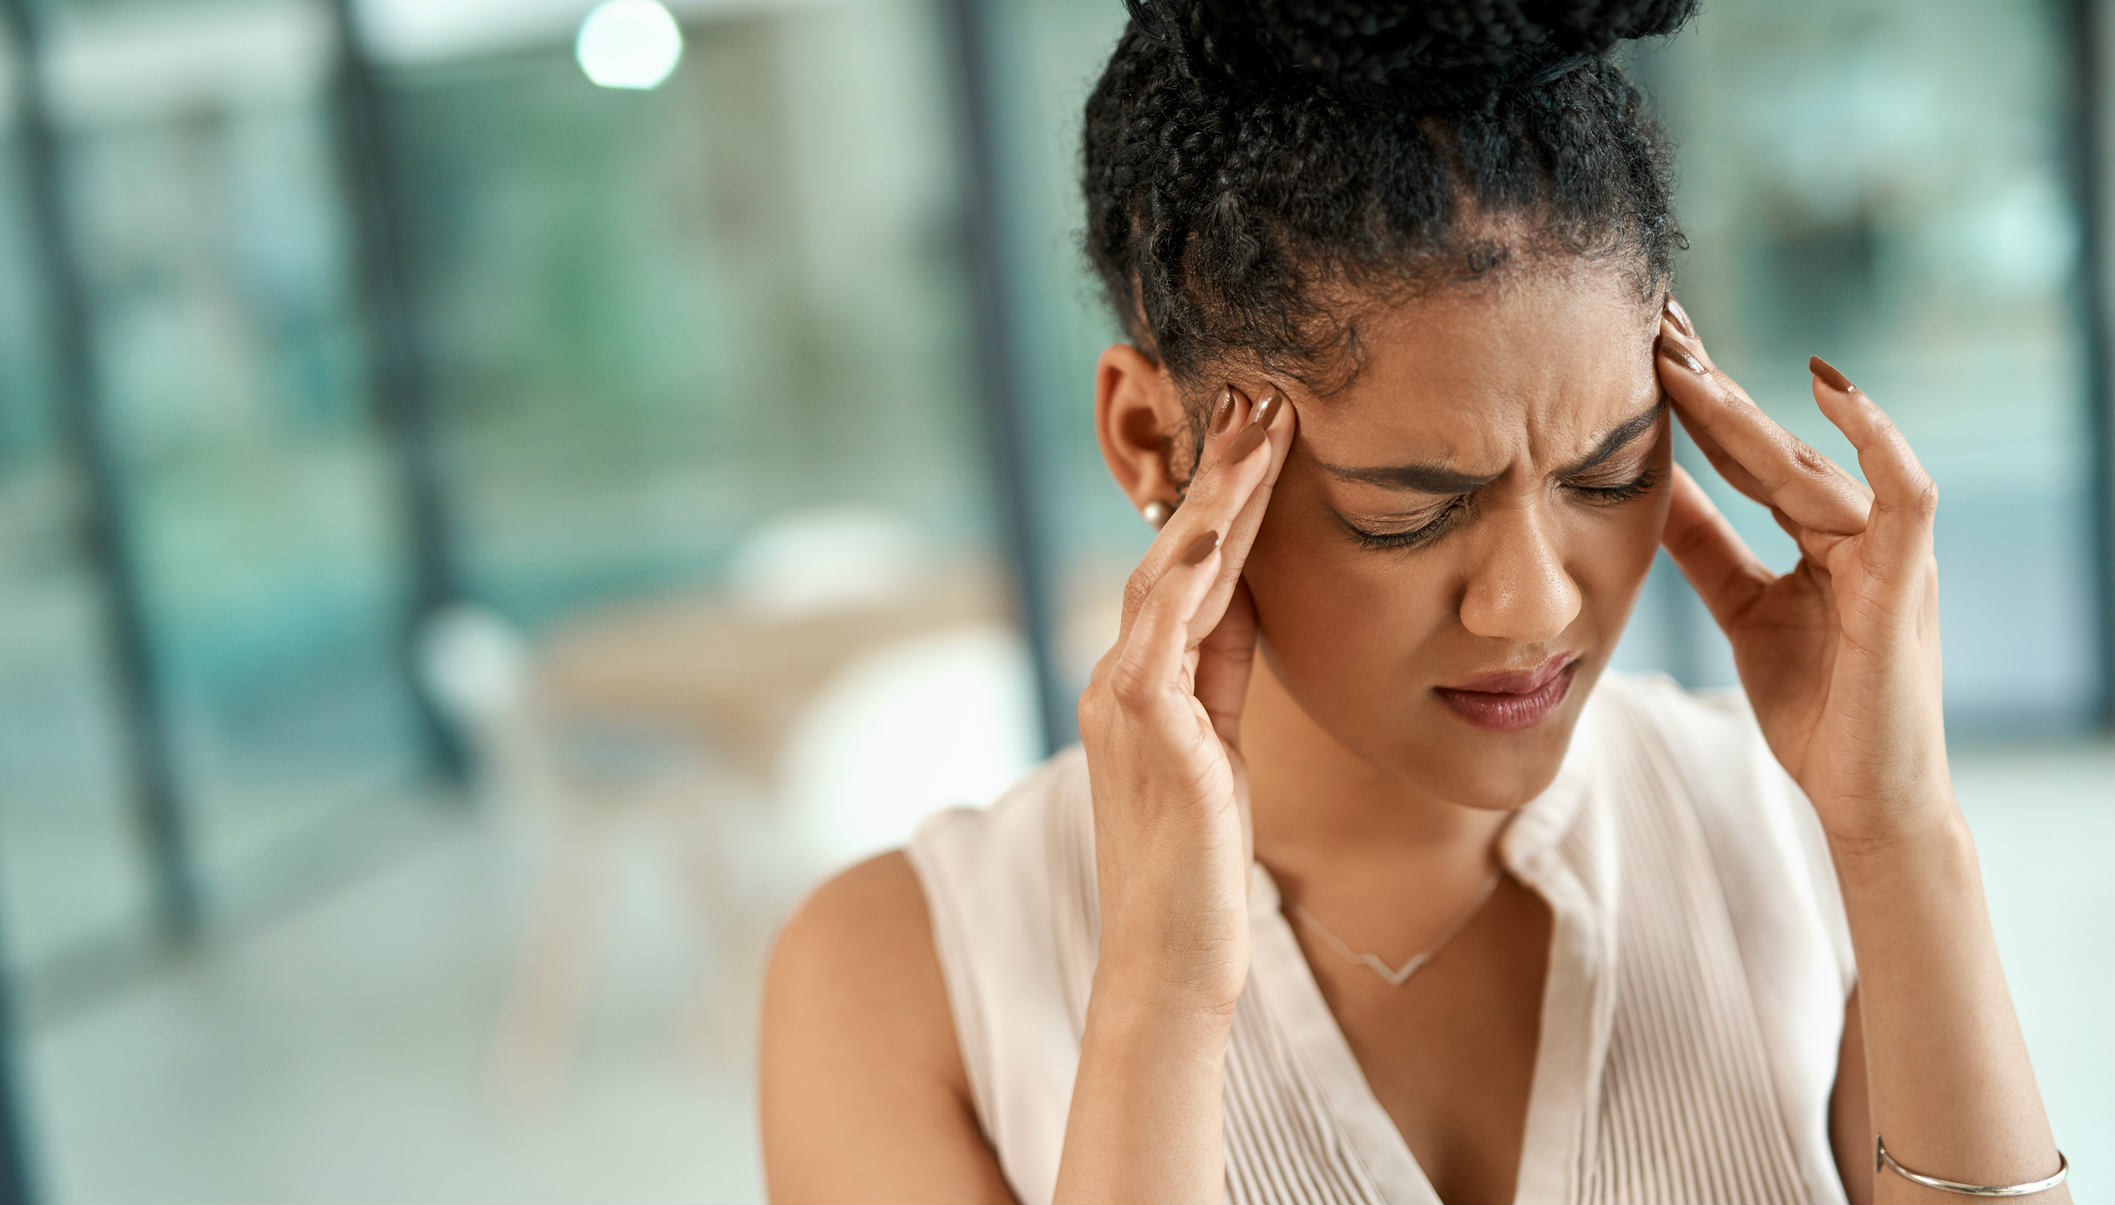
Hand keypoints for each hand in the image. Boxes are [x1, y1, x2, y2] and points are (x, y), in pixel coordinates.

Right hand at [1075, 384, 1294, 1016]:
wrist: (1167, 960)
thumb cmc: (1198, 869)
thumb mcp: (1221, 751)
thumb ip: (1226, 675)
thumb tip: (1252, 598)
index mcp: (1139, 685)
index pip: (1185, 570)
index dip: (1223, 497)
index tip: (1262, 430)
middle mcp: (1119, 677)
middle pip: (1173, 549)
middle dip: (1219, 468)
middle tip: (1261, 388)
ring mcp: (1124, 695)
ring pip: (1174, 565)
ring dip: (1221, 487)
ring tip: (1264, 416)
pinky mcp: (1145, 719)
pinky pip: (1174, 615)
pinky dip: (1204, 551)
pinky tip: (1239, 499)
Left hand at [1654, 299, 1952, 850]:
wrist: (1864, 796)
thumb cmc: (1817, 708)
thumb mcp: (1742, 608)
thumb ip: (1703, 544)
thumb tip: (1647, 483)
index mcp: (1817, 533)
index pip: (1746, 453)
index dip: (1696, 400)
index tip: (1639, 345)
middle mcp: (1856, 527)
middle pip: (1771, 442)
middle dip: (1710, 381)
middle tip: (1649, 318)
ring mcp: (1886, 549)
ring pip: (1809, 460)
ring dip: (1743, 408)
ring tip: (1680, 357)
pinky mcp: (1906, 579)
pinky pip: (1904, 490)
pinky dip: (1875, 436)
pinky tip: (1831, 387)